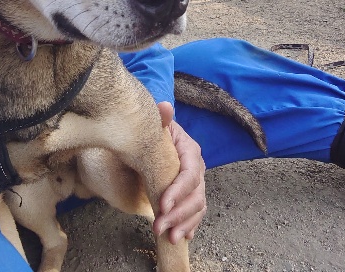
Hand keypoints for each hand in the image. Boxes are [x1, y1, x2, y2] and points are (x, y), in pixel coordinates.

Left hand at [153, 102, 206, 244]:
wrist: (147, 143)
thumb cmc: (150, 135)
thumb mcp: (152, 128)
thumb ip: (159, 120)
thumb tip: (164, 107)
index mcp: (189, 151)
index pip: (190, 173)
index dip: (179, 191)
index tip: (163, 205)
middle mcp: (197, 168)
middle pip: (196, 194)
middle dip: (179, 214)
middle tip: (159, 226)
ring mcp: (195, 184)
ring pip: (198, 207)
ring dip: (185, 224)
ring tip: (170, 237)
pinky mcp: (189, 196)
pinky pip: (195, 213)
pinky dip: (191, 225)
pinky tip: (183, 237)